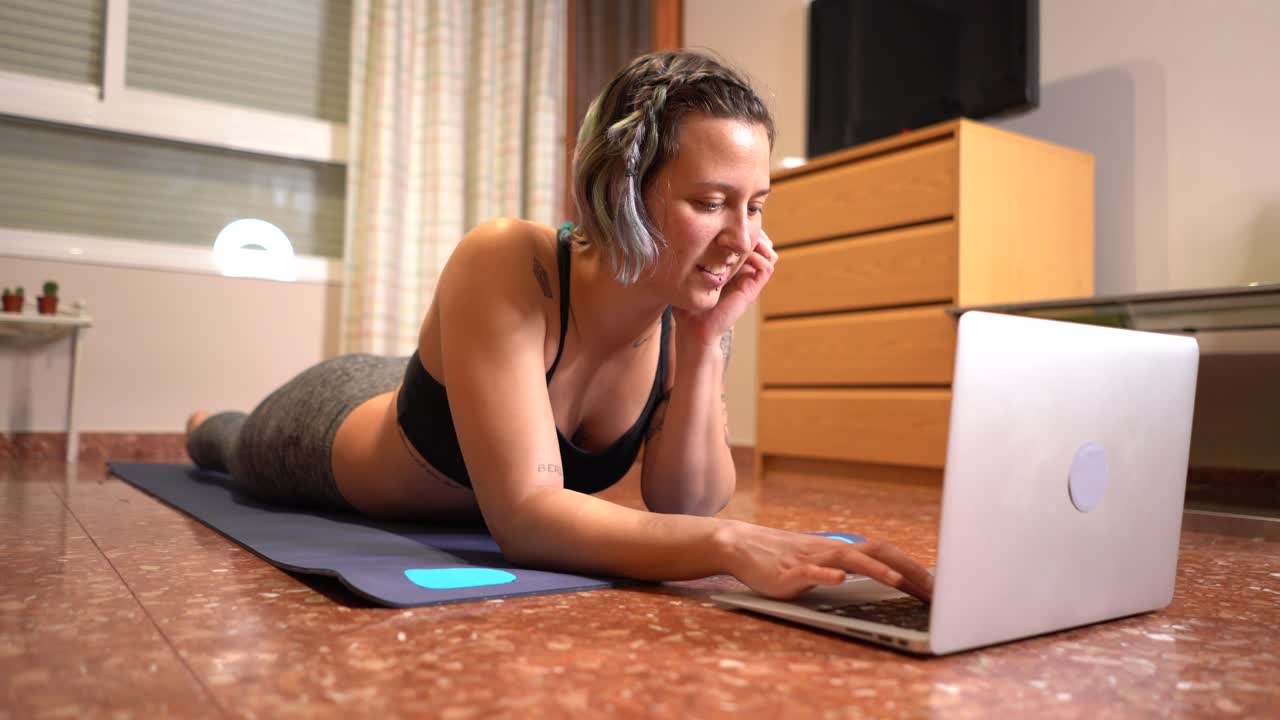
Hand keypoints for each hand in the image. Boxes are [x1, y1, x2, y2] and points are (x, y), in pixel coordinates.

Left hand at [672, 230, 778, 346]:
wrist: (694, 328)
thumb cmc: (687, 304)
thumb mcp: (686, 275)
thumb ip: (687, 257)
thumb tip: (675, 234)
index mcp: (730, 265)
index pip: (744, 238)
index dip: (740, 226)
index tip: (726, 220)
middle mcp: (743, 270)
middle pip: (760, 240)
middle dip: (751, 229)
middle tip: (736, 225)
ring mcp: (749, 279)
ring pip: (768, 251)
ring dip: (758, 241)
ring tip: (741, 238)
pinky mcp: (752, 288)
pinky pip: (766, 266)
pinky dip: (758, 257)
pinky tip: (741, 255)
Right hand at [717, 521, 933, 600]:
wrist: (743, 547)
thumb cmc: (784, 558)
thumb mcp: (821, 562)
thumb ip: (848, 567)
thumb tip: (882, 577)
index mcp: (842, 549)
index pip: (886, 554)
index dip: (913, 567)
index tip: (937, 586)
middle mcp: (832, 550)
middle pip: (877, 553)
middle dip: (907, 569)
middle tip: (933, 590)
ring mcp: (811, 560)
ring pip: (849, 559)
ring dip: (876, 570)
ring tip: (899, 582)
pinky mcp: (789, 572)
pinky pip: (810, 572)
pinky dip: (826, 575)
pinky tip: (839, 579)